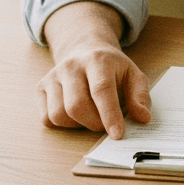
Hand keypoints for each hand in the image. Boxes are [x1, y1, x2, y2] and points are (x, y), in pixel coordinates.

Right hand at [37, 1, 150, 139]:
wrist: (85, 50)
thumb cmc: (111, 68)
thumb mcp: (133, 75)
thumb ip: (140, 96)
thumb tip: (143, 118)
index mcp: (98, 60)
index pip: (101, 89)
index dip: (109, 114)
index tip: (117, 134)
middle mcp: (71, 66)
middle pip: (77, 105)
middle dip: (94, 123)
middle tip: (105, 124)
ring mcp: (53, 76)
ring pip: (59, 114)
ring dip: (78, 125)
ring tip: (90, 115)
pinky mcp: (40, 87)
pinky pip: (46, 118)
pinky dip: (62, 124)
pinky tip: (75, 114)